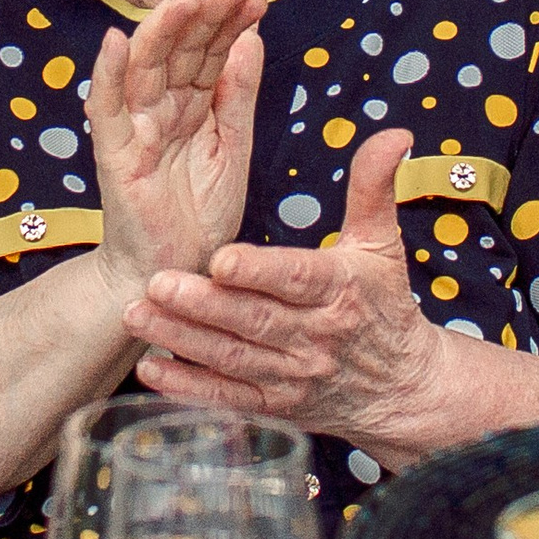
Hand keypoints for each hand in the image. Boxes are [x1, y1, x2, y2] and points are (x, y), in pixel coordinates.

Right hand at [88, 0, 263, 303]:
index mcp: (191, 104)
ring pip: (146, 68)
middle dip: (204, 14)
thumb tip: (252, 38)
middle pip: (179, 49)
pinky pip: (106, 111)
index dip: (229, 20)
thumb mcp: (234, 149)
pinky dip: (107, 75)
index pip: (209, 51)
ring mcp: (134, 128)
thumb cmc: (199, 215)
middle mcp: (160, 107)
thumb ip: (239, 95)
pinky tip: (115, 40)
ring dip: (164, 29)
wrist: (173, 277)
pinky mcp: (114, 157)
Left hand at [125, 127, 436, 462]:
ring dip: (181, 338)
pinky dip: (189, 388)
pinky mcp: (274, 404)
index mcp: (339, 291)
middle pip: (253, 320)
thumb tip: (394, 133)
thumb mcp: (382, 244)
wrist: (402, 387)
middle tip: (156, 282)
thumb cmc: (384, 305)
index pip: (297, 279)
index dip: (259, 271)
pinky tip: (151, 370)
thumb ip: (375, 187)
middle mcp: (314, 337)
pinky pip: (228, 398)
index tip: (221, 258)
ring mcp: (292, 375)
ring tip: (136, 315)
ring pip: (231, 357)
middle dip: (202, 304)